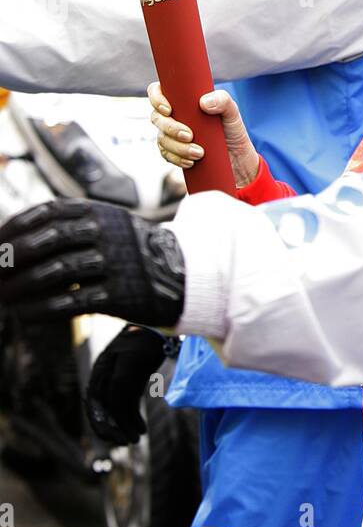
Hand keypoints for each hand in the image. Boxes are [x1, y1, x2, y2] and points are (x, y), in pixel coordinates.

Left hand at [0, 199, 185, 325]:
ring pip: (58, 271)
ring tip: (3, 297)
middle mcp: (106, 232)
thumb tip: (16, 240)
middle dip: (14, 257)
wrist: (182, 274)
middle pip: (49, 240)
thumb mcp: (105, 225)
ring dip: (23, 286)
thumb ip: (68, 227)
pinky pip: (74, 301)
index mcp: (98, 211)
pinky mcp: (120, 293)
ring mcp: (115, 262)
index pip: (46, 213)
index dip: (15, 228)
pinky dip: (44, 309)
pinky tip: (26, 315)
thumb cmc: (130, 252)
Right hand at [85, 325, 166, 444]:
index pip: (100, 400)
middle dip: (112, 427)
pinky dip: (131, 417)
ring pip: (113, 408)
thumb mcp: (134, 358)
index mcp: (103, 369)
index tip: (118, 435)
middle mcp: (105, 375)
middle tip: (126, 442)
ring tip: (136, 439)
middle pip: (102, 407)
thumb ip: (122, 379)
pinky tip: (141, 428)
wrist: (157, 325)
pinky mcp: (127, 382)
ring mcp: (115, 379)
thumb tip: (113, 398)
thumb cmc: (145, 340)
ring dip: (123, 425)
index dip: (109, 418)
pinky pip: (124, 403)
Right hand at [148, 82, 259, 188]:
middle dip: (170, 128)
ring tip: (199, 153)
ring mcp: (171, 135)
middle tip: (190, 136)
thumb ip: (223, 100)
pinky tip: (191, 162)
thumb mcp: (232, 112)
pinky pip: (166, 155)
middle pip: (156, 117)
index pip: (157, 91)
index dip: (156, 98)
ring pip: (162, 139)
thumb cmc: (232, 130)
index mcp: (182, 100)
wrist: (237, 158)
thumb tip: (203, 103)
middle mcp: (173, 116)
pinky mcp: (174, 152)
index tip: (169, 110)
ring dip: (177, 147)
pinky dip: (177, 159)